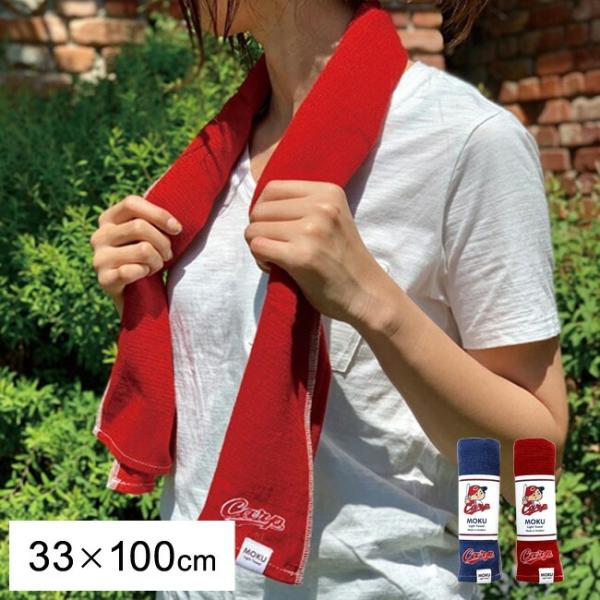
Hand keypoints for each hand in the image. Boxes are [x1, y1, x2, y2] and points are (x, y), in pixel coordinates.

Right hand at [91, 195, 182, 313]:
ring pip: (143, 249)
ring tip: (155, 267)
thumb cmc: (147, 259)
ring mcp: (98, 258)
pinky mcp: (104, 279)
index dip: (159, 214)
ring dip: (157, 261)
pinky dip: (146, 274)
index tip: (178, 229)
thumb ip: (154, 221)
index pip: (131, 203)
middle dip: (163, 243)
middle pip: (140, 227)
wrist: (136, 296)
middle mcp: (99, 235)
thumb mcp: (149, 235)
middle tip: (168, 255)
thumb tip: (176, 223)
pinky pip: (134, 270)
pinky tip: (143, 277)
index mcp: (108, 219)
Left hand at [244, 179, 388, 324]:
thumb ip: (303, 206)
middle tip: (276, 248)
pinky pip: (257, 247)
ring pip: (254, 229)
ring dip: (258, 246)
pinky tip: (276, 268)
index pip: (273, 188)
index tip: (276, 229)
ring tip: (278, 259)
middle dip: (259, 230)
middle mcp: (321, 206)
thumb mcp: (331, 219)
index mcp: (328, 192)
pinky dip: (260, 260)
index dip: (264, 210)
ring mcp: (311, 231)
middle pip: (260, 209)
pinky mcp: (301, 256)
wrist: (367, 294)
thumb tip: (259, 207)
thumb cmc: (344, 260)